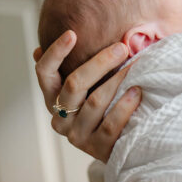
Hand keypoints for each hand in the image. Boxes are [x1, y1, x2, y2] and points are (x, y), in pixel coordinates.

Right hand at [33, 31, 140, 161]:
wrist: (122, 148)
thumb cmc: (105, 107)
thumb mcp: (89, 88)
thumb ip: (76, 67)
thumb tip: (56, 40)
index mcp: (53, 100)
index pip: (44, 73)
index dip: (55, 52)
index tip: (72, 33)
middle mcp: (60, 118)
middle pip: (73, 84)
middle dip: (99, 62)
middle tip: (121, 47)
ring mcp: (78, 136)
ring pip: (94, 102)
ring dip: (116, 80)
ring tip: (134, 65)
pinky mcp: (98, 149)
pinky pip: (111, 124)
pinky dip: (125, 106)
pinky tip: (137, 92)